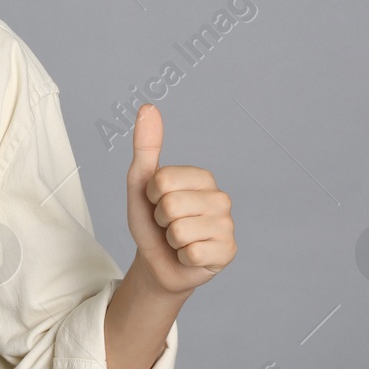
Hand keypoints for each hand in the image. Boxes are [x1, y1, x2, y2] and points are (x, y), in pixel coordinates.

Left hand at [124, 103, 235, 295]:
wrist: (157, 262)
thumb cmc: (151, 222)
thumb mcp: (141, 183)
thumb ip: (146, 146)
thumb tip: (148, 106)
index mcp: (202, 177)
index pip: (162, 181)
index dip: (150, 196)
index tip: (156, 203)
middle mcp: (221, 198)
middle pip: (170, 205)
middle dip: (160, 219)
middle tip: (167, 225)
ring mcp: (227, 226)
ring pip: (180, 230)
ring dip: (170, 240)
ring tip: (177, 240)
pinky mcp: (227, 252)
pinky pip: (191, 252)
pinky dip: (181, 256)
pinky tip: (188, 255)